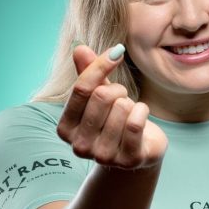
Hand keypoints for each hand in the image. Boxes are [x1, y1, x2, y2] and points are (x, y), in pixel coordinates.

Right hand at [57, 44, 167, 168]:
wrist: (140, 153)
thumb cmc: (116, 121)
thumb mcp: (100, 96)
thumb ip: (89, 74)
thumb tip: (79, 48)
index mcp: (66, 129)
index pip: (81, 88)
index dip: (101, 65)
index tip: (117, 52)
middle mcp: (80, 146)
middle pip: (102, 96)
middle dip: (118, 90)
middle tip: (123, 98)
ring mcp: (103, 156)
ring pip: (121, 108)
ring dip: (131, 103)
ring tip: (130, 114)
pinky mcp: (128, 160)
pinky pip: (135, 123)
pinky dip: (143, 111)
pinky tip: (142, 115)